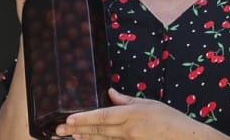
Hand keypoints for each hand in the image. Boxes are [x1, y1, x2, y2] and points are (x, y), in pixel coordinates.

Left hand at [57, 89, 213, 139]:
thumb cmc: (171, 120)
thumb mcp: (150, 104)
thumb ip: (127, 100)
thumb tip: (110, 93)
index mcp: (133, 115)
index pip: (103, 116)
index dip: (84, 118)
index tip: (69, 119)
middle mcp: (129, 131)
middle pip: (98, 130)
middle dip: (77, 130)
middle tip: (58, 130)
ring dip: (84, 138)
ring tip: (68, 136)